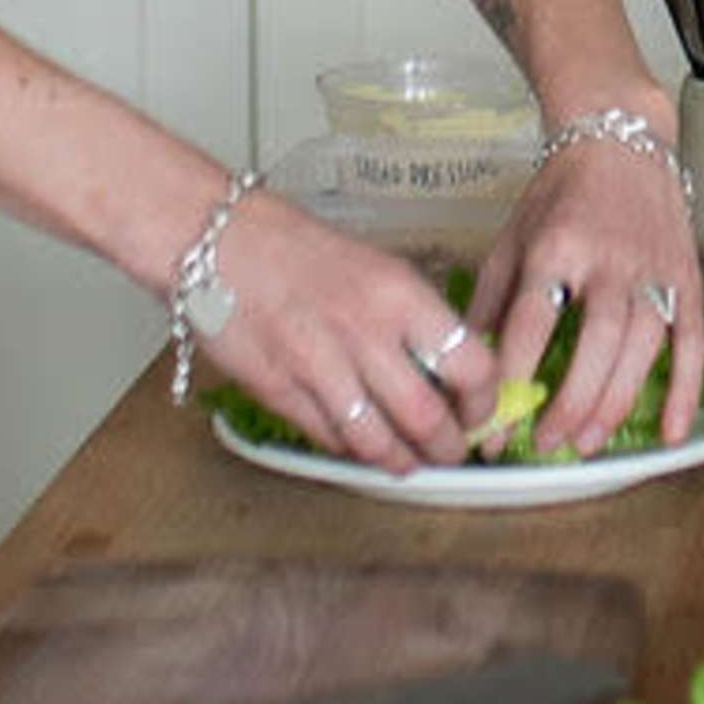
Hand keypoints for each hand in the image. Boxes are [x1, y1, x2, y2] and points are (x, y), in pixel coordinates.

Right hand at [185, 193, 509, 474]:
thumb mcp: (377, 267)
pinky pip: (330, 439)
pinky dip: (353, 450)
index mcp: (400, 294)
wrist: (219, 242)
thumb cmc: (297, 250)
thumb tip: (450, 365)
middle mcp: (365, 333)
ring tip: (409, 462)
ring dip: (402, 461)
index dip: (484, 400)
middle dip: (447, 446)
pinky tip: (362, 446)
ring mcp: (320, 366)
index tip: (482, 409)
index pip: (470, 363)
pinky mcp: (280, 392)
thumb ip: (413, 317)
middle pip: (427, 417)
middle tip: (451, 451)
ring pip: (378, 442)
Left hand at [465, 130, 703, 454]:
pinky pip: (691, 342)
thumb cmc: (561, 193)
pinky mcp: (687, 279)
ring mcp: (654, 270)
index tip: (491, 424)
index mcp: (557, 247)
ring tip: (585, 442)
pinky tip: (671, 432)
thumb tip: (467, 365)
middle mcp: (609, 260)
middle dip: (569, 402)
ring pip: (642, 348)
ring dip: (615, 403)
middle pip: (596, 342)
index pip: (532, 323)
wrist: (622, 140)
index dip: (510, 380)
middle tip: (544, 443)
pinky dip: (685, 390)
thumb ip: (492, 302)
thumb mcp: (513, 238)